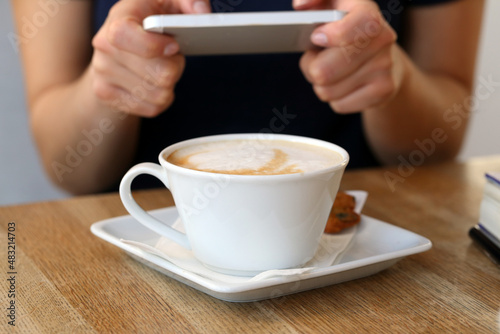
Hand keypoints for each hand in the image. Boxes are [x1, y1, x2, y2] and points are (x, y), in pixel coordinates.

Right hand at [91, 0, 211, 116]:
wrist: (117, 49)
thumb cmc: (149, 22)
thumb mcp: (168, 3)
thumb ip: (188, 1)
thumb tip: (203, 14)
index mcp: (118, 17)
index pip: (124, 35)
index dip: (153, 45)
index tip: (174, 46)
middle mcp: (104, 45)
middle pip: (158, 74)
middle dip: (176, 67)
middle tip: (173, 57)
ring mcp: (102, 72)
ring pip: (158, 95)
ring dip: (170, 85)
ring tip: (162, 69)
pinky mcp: (106, 95)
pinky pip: (151, 109)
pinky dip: (162, 100)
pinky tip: (156, 85)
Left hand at [296, 0, 403, 112]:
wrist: (383, 60)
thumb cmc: (344, 32)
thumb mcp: (329, 7)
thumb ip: (313, 1)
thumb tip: (300, 5)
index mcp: (368, 12)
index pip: (360, 23)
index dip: (334, 35)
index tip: (317, 38)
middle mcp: (383, 37)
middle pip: (324, 71)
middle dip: (311, 68)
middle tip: (317, 60)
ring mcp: (385, 66)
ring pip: (327, 91)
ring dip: (322, 85)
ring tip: (331, 72)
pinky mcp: (384, 91)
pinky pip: (339, 105)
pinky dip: (335, 99)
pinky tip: (344, 85)